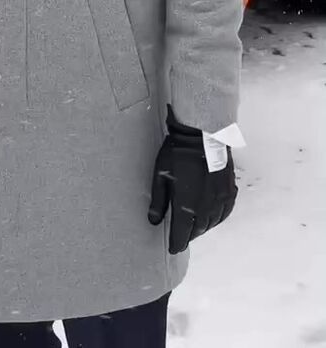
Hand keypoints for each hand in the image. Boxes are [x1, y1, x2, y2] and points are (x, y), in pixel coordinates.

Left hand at [148, 105, 237, 252]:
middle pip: (198, 231)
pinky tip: (211, 215)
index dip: (176, 244)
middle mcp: (206, 208)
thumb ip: (158, 201)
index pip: (182, 236)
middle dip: (188, 235)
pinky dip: (216, 218)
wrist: (202, 134)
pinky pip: (224, 213)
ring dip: (202, 227)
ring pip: (212, 223)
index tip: (173, 248)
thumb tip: (153, 221)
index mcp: (187, 207)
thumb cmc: (177, 153)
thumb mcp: (161, 175)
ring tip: (194, 225)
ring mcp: (220, 200)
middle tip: (182, 235)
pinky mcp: (229, 191)